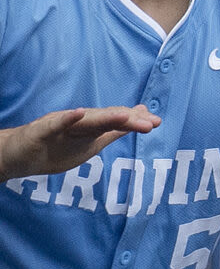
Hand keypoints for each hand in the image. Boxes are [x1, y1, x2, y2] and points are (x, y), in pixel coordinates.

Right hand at [0, 105, 157, 177]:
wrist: (14, 155)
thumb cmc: (54, 146)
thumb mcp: (89, 142)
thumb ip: (114, 130)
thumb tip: (141, 118)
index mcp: (89, 128)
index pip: (115, 123)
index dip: (135, 122)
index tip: (157, 122)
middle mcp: (77, 123)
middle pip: (104, 120)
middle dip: (127, 120)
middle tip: (150, 122)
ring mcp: (58, 127)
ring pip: (84, 121)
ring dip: (105, 117)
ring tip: (125, 115)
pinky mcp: (39, 133)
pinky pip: (54, 126)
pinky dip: (67, 119)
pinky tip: (79, 113)